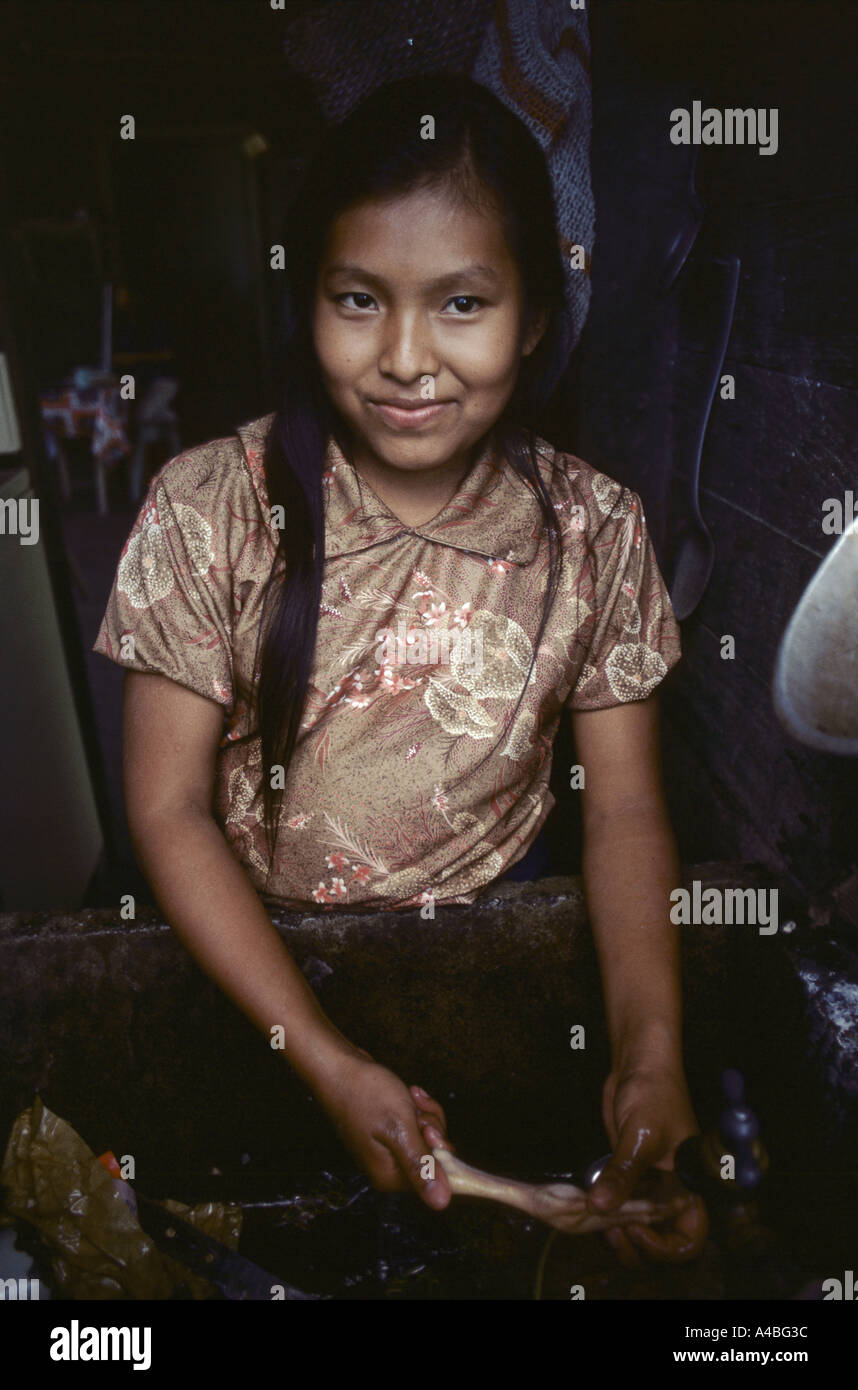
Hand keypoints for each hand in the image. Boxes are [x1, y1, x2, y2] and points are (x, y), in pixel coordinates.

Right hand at [314, 1050, 453, 1210]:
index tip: (426, 1127)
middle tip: (414, 1110)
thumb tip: (441, 1203)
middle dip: (431, 1126)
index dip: (438, 1149)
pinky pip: (415, 1125)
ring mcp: (387, 1149)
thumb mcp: (400, 1129)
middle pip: (433, 1156)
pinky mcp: (387, 1133)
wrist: (339, 1066)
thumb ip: (421, 1165)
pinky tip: (408, 1093)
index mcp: (388, 1175)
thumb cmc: (364, 1094)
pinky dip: (416, 1108)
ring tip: (409, 1096)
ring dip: (424, 1113)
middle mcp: (387, 1167)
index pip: (435, 1178)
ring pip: (427, 1137)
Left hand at [587, 1062, 708, 1265]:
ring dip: (614, 1229)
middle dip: (635, 1244)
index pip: (689, 1237)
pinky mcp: (625, 1172)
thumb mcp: (640, 1135)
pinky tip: (585, 1204)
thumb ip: (623, 1173)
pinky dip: (603, 1208)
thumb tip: (600, 1206)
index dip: (665, 1245)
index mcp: (689, 1187)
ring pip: (634, 1223)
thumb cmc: (655, 1093)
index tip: (637, 1228)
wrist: (638, 1064)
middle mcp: (670, 1191)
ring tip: (593, 1219)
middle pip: (659, 1238)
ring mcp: (646, 1183)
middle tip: (610, 1231)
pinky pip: (616, 1201)